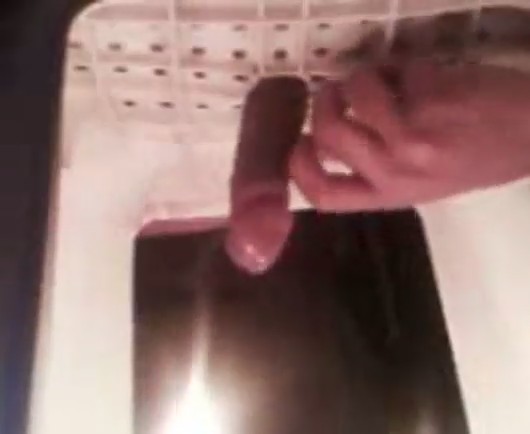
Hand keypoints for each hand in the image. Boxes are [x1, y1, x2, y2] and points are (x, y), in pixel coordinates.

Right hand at [290, 61, 529, 211]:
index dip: (299, 168)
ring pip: (355, 93)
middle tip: (338, 90)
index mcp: (389, 195)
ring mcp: (413, 136)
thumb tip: (327, 135)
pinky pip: (396, 69)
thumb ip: (376, 168)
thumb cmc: (477, 160)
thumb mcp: (420, 182)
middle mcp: (395, 172)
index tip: (300, 144)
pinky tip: (425, 74)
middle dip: (326, 102)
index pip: (325, 194)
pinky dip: (405, 64)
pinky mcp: (432, 99)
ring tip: (385, 77)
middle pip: (328, 134)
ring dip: (364, 74)